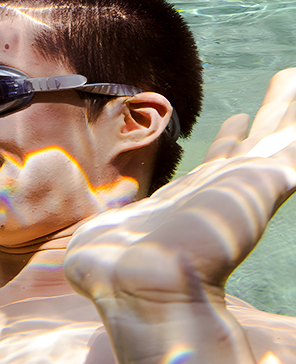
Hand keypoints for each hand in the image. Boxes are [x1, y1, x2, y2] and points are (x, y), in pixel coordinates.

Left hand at [65, 68, 295, 303]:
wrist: (144, 287)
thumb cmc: (114, 271)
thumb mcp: (105, 240)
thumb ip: (104, 237)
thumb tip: (88, 250)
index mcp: (189, 199)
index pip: (217, 162)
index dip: (229, 141)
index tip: (238, 120)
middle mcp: (220, 188)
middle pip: (252, 142)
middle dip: (272, 114)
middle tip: (288, 81)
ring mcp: (242, 185)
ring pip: (277, 135)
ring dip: (288, 106)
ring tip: (294, 76)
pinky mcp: (260, 183)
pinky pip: (289, 145)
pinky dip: (295, 120)